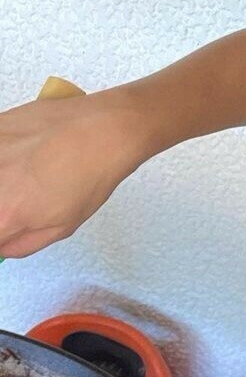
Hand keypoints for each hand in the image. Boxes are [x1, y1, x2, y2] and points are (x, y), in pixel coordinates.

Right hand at [0, 90, 141, 258]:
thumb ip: (22, 243)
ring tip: (26, 172)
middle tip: (23, 196)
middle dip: (5, 205)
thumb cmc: (90, 176)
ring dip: (5, 179)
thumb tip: (2, 246)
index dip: (4, 230)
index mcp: (4, 215)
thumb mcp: (62, 227)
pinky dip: (5, 157)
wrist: (104, 130)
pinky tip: (24, 153)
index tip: (11, 225)